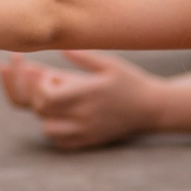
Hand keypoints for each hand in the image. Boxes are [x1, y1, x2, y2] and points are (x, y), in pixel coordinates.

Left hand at [0, 50, 163, 148]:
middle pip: (43, 111)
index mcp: (87, 94)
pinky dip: (55, 130)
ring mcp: (86, 131)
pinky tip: (62, 116)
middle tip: (47, 84)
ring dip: (44, 114)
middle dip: (38, 95)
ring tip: (55, 101)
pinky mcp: (89, 141)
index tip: (47, 74)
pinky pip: (60, 142)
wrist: (152, 108)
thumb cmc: (130, 81)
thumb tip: (59, 48)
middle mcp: (84, 115)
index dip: (39, 85)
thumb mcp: (109, 64)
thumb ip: (83, 57)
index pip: (48, 96)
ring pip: (48, 129)